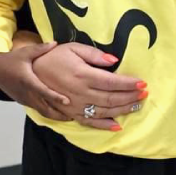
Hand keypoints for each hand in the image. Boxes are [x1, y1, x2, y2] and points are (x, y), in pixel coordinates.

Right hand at [0, 43, 70, 118]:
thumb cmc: (11, 60)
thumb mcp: (25, 52)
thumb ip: (41, 49)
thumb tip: (55, 43)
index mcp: (27, 81)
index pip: (43, 92)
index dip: (55, 97)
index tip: (67, 101)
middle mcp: (26, 93)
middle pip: (44, 108)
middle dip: (59, 114)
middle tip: (74, 116)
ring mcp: (25, 99)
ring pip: (42, 112)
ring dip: (55, 116)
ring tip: (70, 117)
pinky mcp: (24, 102)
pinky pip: (38, 109)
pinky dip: (48, 112)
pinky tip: (58, 112)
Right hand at [31, 43, 147, 130]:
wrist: (30, 72)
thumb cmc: (54, 57)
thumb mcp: (73, 48)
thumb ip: (94, 55)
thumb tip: (114, 60)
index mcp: (82, 75)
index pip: (112, 82)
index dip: (129, 84)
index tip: (143, 83)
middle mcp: (80, 93)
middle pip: (111, 98)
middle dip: (130, 97)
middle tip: (145, 95)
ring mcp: (75, 106)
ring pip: (104, 111)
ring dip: (123, 110)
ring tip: (137, 106)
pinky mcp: (70, 114)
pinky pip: (89, 122)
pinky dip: (104, 125)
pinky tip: (117, 126)